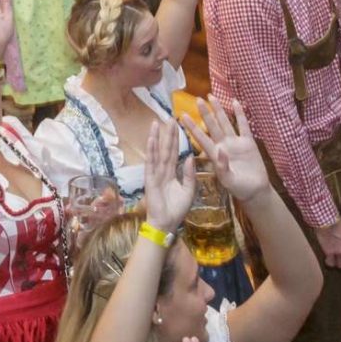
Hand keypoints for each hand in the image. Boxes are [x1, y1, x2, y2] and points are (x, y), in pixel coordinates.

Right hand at [139, 117, 194, 232]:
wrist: (167, 223)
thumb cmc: (177, 209)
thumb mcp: (188, 190)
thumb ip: (189, 175)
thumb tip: (189, 158)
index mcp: (172, 173)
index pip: (174, 152)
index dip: (175, 139)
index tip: (177, 125)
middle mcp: (162, 170)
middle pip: (166, 148)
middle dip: (167, 134)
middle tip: (168, 117)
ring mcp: (155, 173)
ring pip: (157, 152)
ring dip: (156, 137)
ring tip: (156, 123)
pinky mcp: (150, 178)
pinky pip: (151, 162)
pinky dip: (151, 150)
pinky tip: (151, 139)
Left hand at [178, 96, 268, 202]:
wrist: (256, 191)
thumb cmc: (239, 188)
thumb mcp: (228, 181)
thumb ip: (223, 167)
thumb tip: (220, 151)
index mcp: (215, 155)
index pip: (201, 138)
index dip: (192, 127)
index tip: (183, 116)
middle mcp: (223, 145)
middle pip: (212, 126)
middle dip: (205, 113)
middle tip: (197, 100)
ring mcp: (236, 143)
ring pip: (225, 123)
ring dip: (219, 110)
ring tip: (211, 96)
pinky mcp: (248, 143)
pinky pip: (243, 126)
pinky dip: (240, 114)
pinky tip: (235, 103)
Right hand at [317, 219, 340, 268]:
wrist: (326, 220)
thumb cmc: (336, 223)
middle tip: (338, 260)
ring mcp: (340, 252)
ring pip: (340, 266)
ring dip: (336, 263)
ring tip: (332, 259)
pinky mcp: (330, 252)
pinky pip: (330, 263)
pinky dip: (328, 262)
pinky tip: (326, 258)